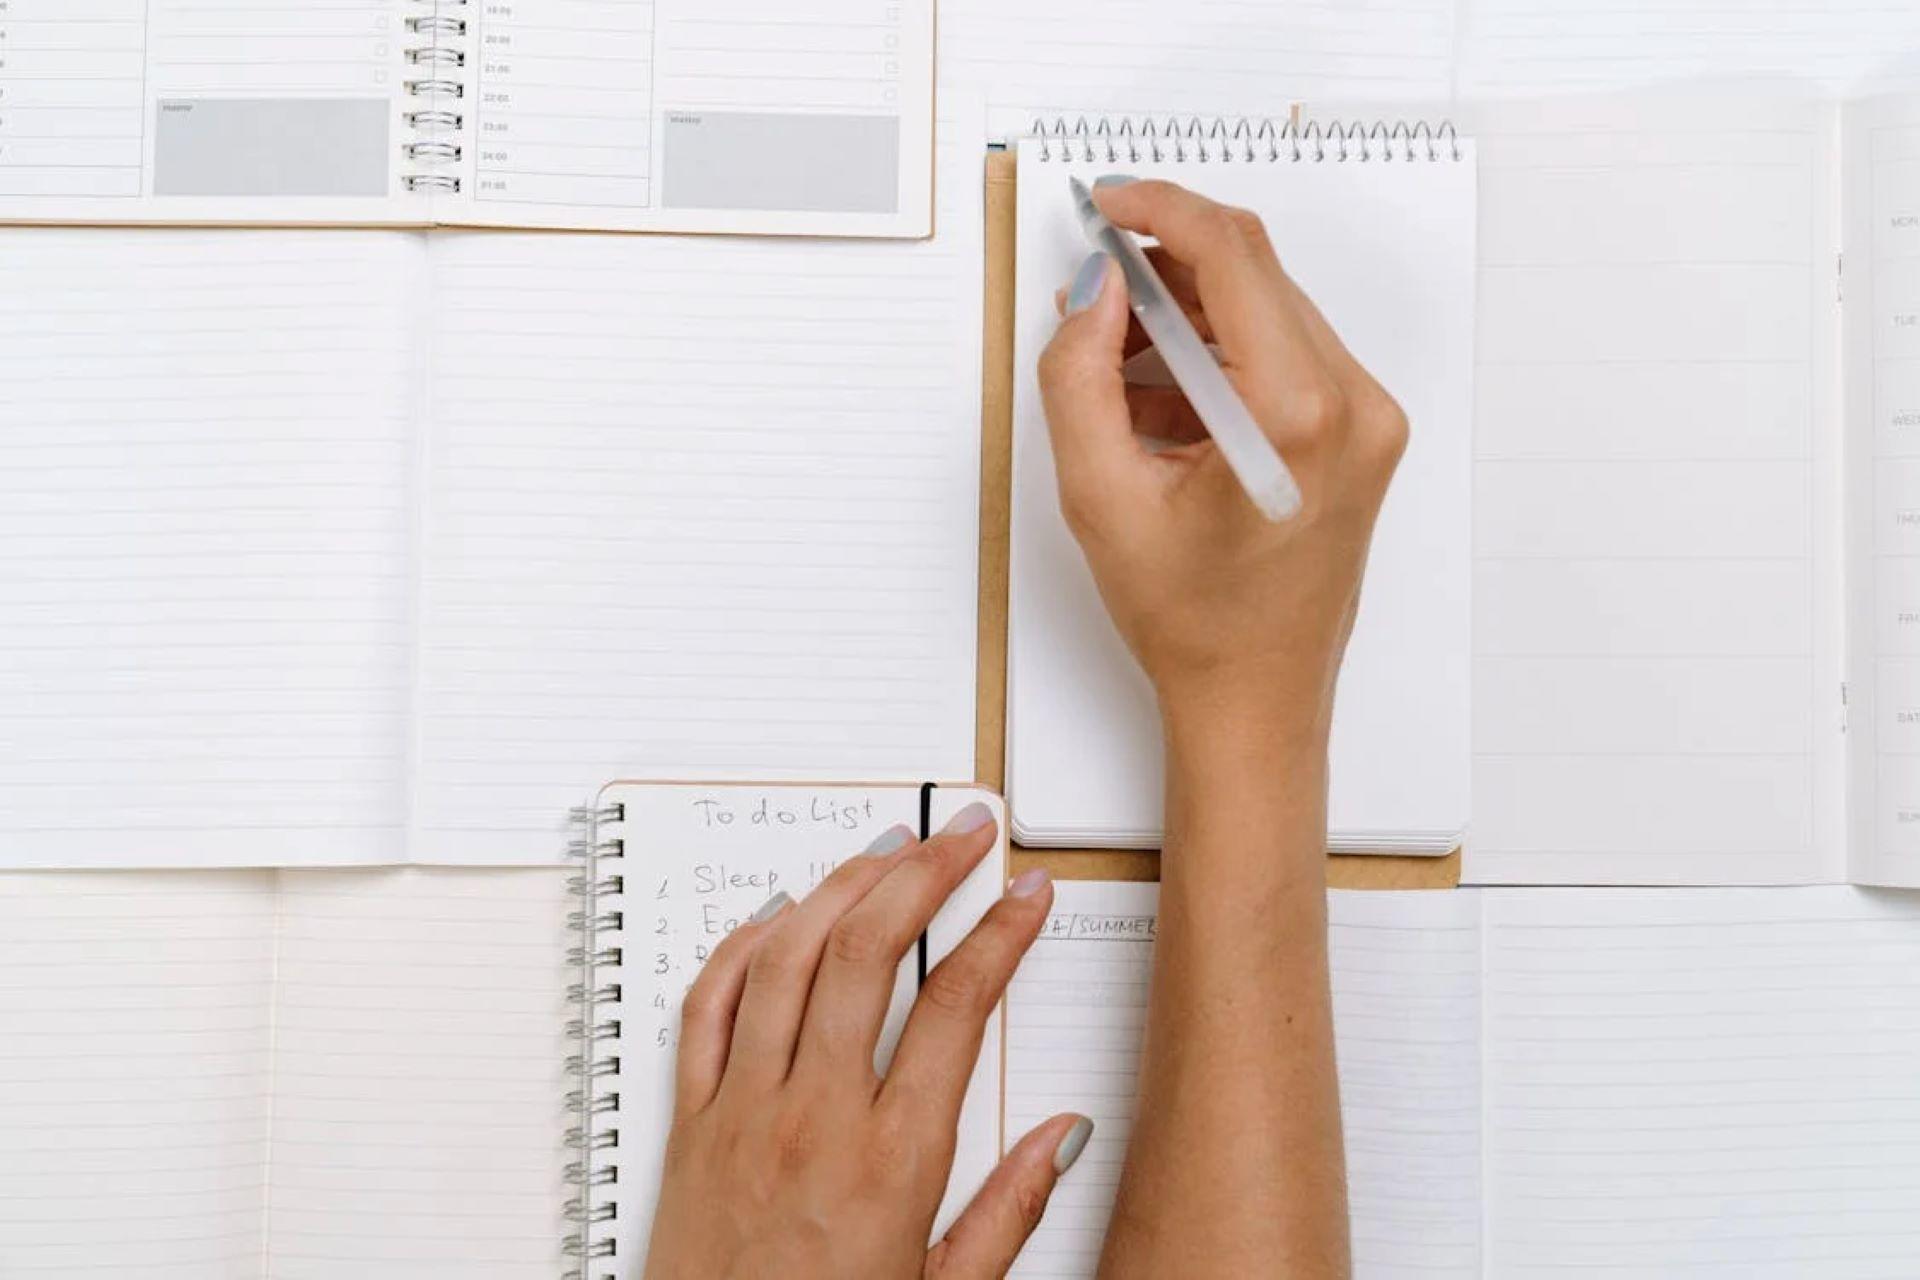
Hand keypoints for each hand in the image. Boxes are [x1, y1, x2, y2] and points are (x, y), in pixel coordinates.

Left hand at [644, 804, 1090, 1279]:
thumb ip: (1008, 1212)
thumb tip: (1061, 1136)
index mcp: (892, 1162)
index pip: (958, 1006)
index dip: (1001, 934)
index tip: (1027, 895)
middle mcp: (814, 1119)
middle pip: (870, 953)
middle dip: (925, 872)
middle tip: (962, 833)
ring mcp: (744, 1111)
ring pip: (788, 958)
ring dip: (840, 885)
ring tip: (885, 846)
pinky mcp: (690, 1121)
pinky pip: (708, 1007)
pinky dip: (742, 946)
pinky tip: (777, 915)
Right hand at [1037, 177, 1408, 741]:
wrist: (1256, 702)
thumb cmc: (1192, 625)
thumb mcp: (1101, 496)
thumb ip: (1078, 376)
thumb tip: (1091, 290)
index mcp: (1297, 415)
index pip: (1233, 256)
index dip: (1161, 209)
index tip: (1109, 203)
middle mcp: (1353, 407)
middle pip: (1255, 276)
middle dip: (1166, 267)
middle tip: (1094, 288)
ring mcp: (1369, 421)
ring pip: (1270, 312)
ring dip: (1191, 314)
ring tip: (1115, 358)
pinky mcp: (1363, 436)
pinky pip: (1287, 355)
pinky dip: (1222, 355)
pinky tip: (1162, 395)